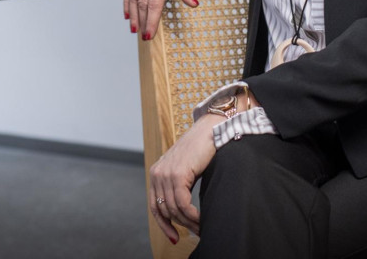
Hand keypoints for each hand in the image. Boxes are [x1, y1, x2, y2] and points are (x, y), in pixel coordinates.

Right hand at [125, 0, 197, 39]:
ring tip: (135, 29)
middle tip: (145, 37)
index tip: (150, 35)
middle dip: (143, 21)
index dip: (152, 21)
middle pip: (142, 3)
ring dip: (133, 15)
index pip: (154, 3)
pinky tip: (127, 12)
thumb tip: (193, 4)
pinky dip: (126, 2)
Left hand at [148, 114, 217, 241]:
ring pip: (174, 208)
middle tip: (196, 232)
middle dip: (180, 225)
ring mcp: (166, 174)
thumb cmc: (202, 149)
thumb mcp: (185, 169)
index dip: (163, 224)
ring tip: (201, 227)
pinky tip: (200, 218)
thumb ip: (179, 185)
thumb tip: (182, 210)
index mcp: (157, 173)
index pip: (154, 206)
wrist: (211, 129)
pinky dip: (192, 215)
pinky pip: (182, 203)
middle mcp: (157, 173)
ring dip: (188, 221)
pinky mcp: (178, 174)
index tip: (174, 236)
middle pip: (165, 210)